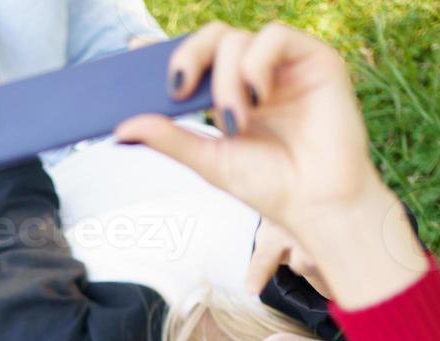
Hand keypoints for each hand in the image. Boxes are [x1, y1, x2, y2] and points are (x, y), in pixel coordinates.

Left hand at [116, 22, 426, 306]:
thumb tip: (121, 129)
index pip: (196, 58)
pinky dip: (256, 64)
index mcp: (230, 92)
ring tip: (234, 121)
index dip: (165, 50)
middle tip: (177, 91)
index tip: (131, 48)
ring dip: (224, 79)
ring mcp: (284, 65)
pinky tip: (258, 97)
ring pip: (237, 38)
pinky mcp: (315, 60)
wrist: (318, 205)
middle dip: (188, 57)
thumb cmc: (271, 186)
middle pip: (211, 36)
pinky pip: (275, 36)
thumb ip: (170, 139)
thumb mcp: (210, 161)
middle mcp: (256, 73)